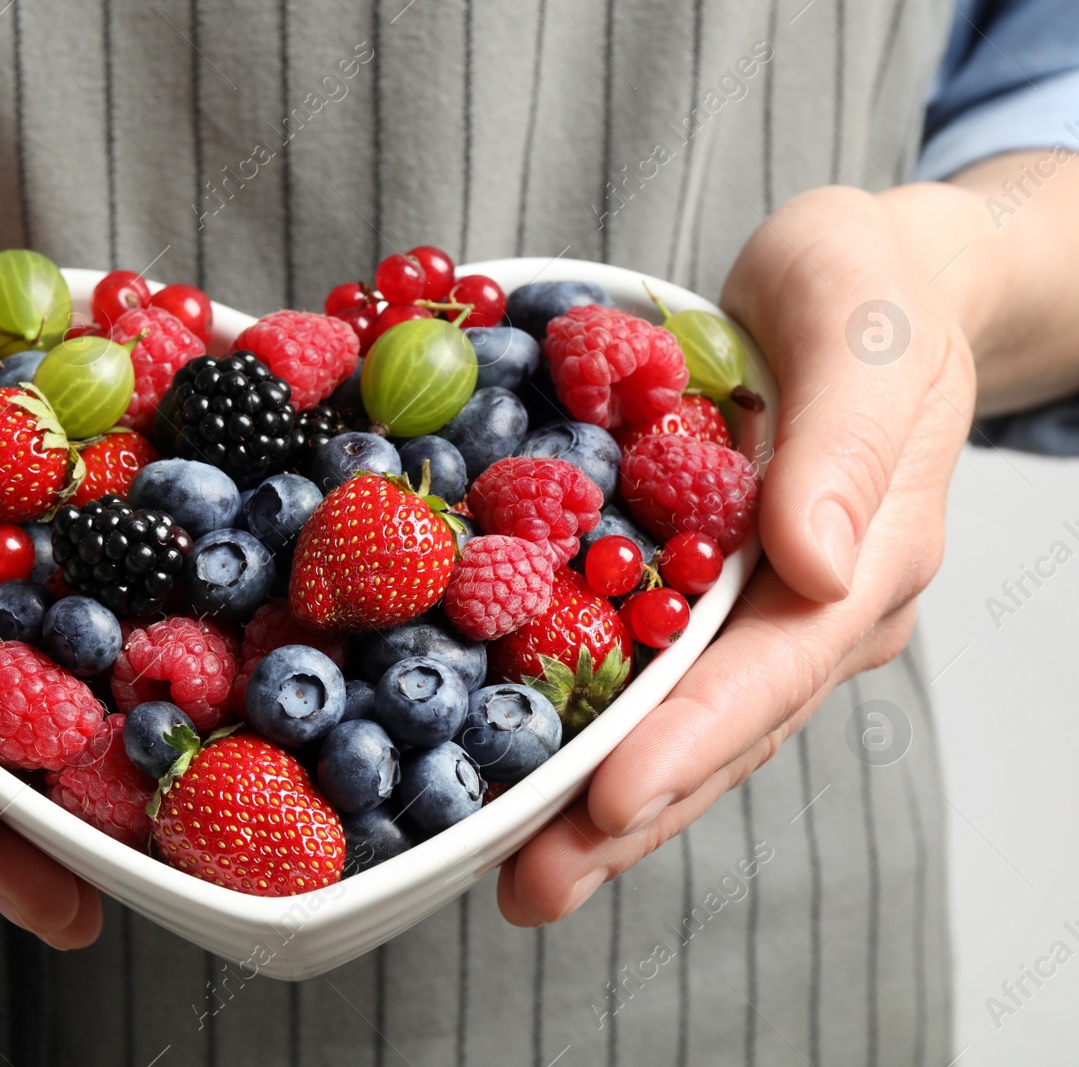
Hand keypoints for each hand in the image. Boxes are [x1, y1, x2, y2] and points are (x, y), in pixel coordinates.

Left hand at [498, 185, 976, 922]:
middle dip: (628, 818)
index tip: (614, 801)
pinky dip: (591, 725)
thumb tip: (824, 561)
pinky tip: (525, 771)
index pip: (773, 669)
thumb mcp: (864, 330)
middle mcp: (814, 608)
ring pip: (683, 725)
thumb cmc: (869, 294)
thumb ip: (848, 442)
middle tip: (531, 888)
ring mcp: (761, 610)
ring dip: (602, 805)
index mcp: (867, 559)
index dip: (692, 739)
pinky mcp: (710, 591)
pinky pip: (652, 673)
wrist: (866, 284)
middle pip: (720, 733)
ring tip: (517, 874)